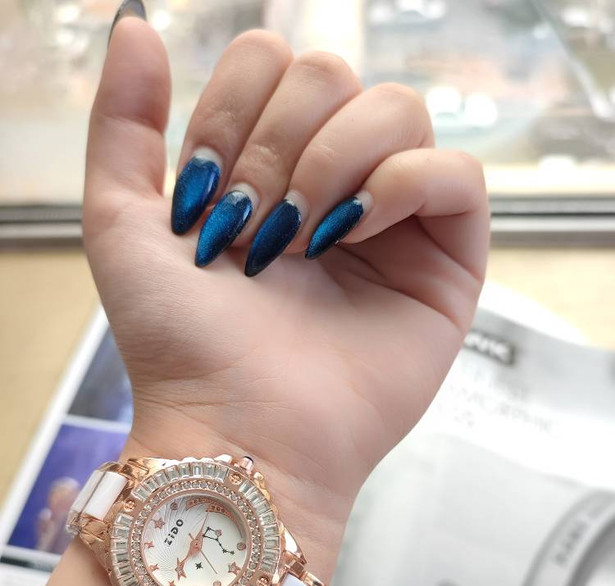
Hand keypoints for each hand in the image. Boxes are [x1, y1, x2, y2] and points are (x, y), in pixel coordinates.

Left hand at [49, 10, 487, 585]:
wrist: (239, 430)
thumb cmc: (181, 343)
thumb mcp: (121, 224)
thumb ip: (120, 124)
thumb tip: (136, 27)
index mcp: (266, 169)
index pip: (274, 63)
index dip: (235, 108)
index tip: (209, 193)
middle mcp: (333, 183)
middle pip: (335, 74)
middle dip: (280, 143)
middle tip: (259, 229)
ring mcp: (393, 222)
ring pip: (396, 108)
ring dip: (335, 161)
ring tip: (307, 240)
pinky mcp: (447, 261)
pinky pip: (454, 172)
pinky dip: (405, 183)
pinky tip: (357, 232)